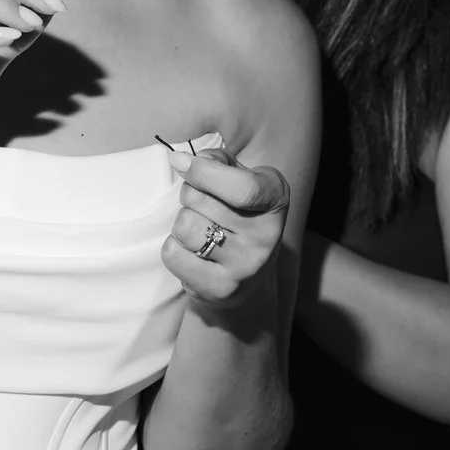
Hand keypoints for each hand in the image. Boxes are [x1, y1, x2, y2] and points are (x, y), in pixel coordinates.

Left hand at [162, 144, 292, 311]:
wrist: (246, 284)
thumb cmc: (236, 218)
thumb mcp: (240, 181)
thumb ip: (217, 163)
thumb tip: (182, 160)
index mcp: (276, 199)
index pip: (242, 187)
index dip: (203, 172)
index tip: (180, 161)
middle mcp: (268, 235)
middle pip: (200, 199)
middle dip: (188, 195)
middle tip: (202, 207)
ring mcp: (246, 265)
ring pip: (184, 225)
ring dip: (182, 223)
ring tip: (200, 231)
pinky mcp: (220, 288)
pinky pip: (173, 253)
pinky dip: (174, 248)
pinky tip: (193, 253)